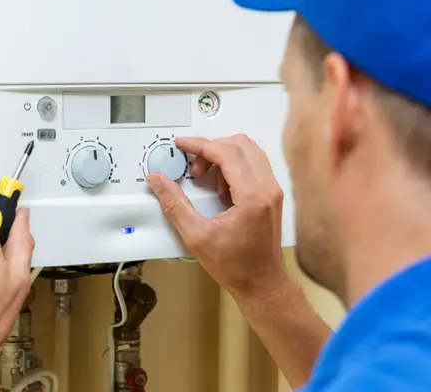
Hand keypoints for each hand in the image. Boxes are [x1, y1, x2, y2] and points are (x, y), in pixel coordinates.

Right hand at [146, 135, 287, 299]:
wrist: (262, 285)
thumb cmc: (237, 267)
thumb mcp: (196, 236)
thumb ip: (174, 204)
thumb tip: (158, 181)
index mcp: (252, 197)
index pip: (226, 153)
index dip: (199, 144)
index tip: (182, 144)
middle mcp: (268, 189)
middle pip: (239, 144)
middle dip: (210, 149)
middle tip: (193, 168)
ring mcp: (273, 191)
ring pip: (249, 151)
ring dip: (223, 156)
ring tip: (205, 179)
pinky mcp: (271, 195)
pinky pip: (254, 164)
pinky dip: (234, 166)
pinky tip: (220, 188)